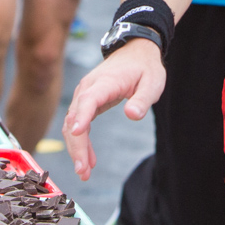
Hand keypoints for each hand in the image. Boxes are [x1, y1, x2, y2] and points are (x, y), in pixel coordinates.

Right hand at [63, 39, 165, 180]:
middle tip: (83, 170)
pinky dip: (80, 142)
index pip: (89, 99)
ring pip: (71, 123)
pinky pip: (77, 124)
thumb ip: (142, 99)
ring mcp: (84, 94)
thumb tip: (132, 114)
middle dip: (77, 145)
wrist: (135, 51)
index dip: (82, 116)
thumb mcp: (152, 82)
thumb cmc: (145, 68)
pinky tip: (88, 160)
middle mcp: (88, 88)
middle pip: (75, 117)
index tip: (77, 133)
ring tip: (84, 172)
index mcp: (105, 82)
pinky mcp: (85, 101)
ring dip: (75, 148)